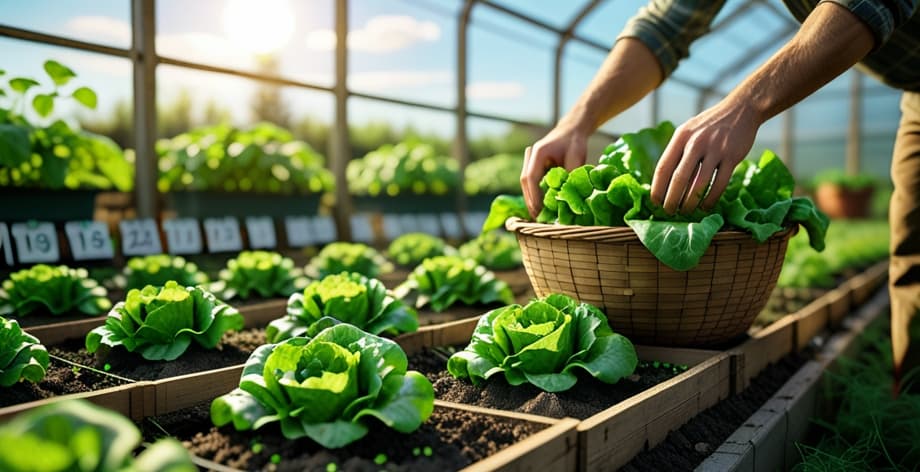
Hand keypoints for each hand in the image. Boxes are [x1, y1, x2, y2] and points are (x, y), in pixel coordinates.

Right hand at [520, 122, 588, 217]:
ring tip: (539, 216)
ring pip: (526, 184)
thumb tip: (566, 194)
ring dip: (531, 199)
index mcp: (538, 152)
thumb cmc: (575, 142)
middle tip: (537, 218)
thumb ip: (570, 174)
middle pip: (524, 182)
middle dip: (530, 201)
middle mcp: (531, 158)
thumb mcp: (576, 156)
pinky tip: (541, 207)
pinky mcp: (535, 168)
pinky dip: (535, 195)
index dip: (533, 195)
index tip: (538, 210)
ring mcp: (531, 163)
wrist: (572, 131)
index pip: (530, 177)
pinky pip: (532, 183)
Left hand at [650, 98, 760, 213]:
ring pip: (699, 184)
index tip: (655, 202)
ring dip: (691, 202)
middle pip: (679, 178)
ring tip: (686, 211)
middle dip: (672, 199)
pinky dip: (711, 198)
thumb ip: (677, 151)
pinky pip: (719, 184)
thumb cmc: (709, 125)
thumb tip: (663, 181)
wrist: (740, 110)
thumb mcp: (688, 130)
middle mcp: (696, 143)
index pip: (663, 167)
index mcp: (681, 136)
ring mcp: (715, 150)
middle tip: (669, 211)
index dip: (657, 187)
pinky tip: (706, 206)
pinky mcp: (732, 157)